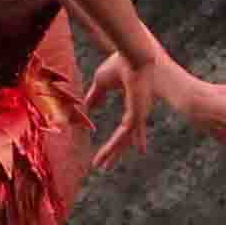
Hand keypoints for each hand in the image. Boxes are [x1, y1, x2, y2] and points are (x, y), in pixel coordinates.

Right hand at [79, 52, 146, 170]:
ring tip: (103, 167)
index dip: (121, 140)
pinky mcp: (135, 117)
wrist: (132, 57)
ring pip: (123, 140)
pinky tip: (105, 157)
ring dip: (112, 154)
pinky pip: (122, 137)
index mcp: (134, 104)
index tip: (119, 150)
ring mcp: (138, 115)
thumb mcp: (102, 81)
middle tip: (108, 166)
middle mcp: (138, 112)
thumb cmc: (120, 63)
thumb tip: (87, 106)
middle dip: (116, 152)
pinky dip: (112, 148)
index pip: (127, 127)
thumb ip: (95, 95)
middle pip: (126, 138)